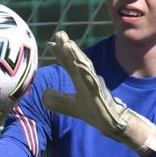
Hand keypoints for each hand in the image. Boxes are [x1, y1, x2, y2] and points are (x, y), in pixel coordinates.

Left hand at [42, 31, 155, 155]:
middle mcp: (86, 78)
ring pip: (84, 66)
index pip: (68, 63)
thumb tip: (44, 92)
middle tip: (59, 33)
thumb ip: (57, 99)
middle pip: (75, 59)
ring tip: (68, 43)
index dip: (59, 53)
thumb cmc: (93, 111)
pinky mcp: (99, 92)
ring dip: (76, 54)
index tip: (50, 43)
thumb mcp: (69, 106)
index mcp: (79, 79)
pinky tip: (79, 64)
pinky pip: (92, 80)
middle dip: (67, 46)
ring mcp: (94, 84)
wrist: (112, 123)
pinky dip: (86, 71)